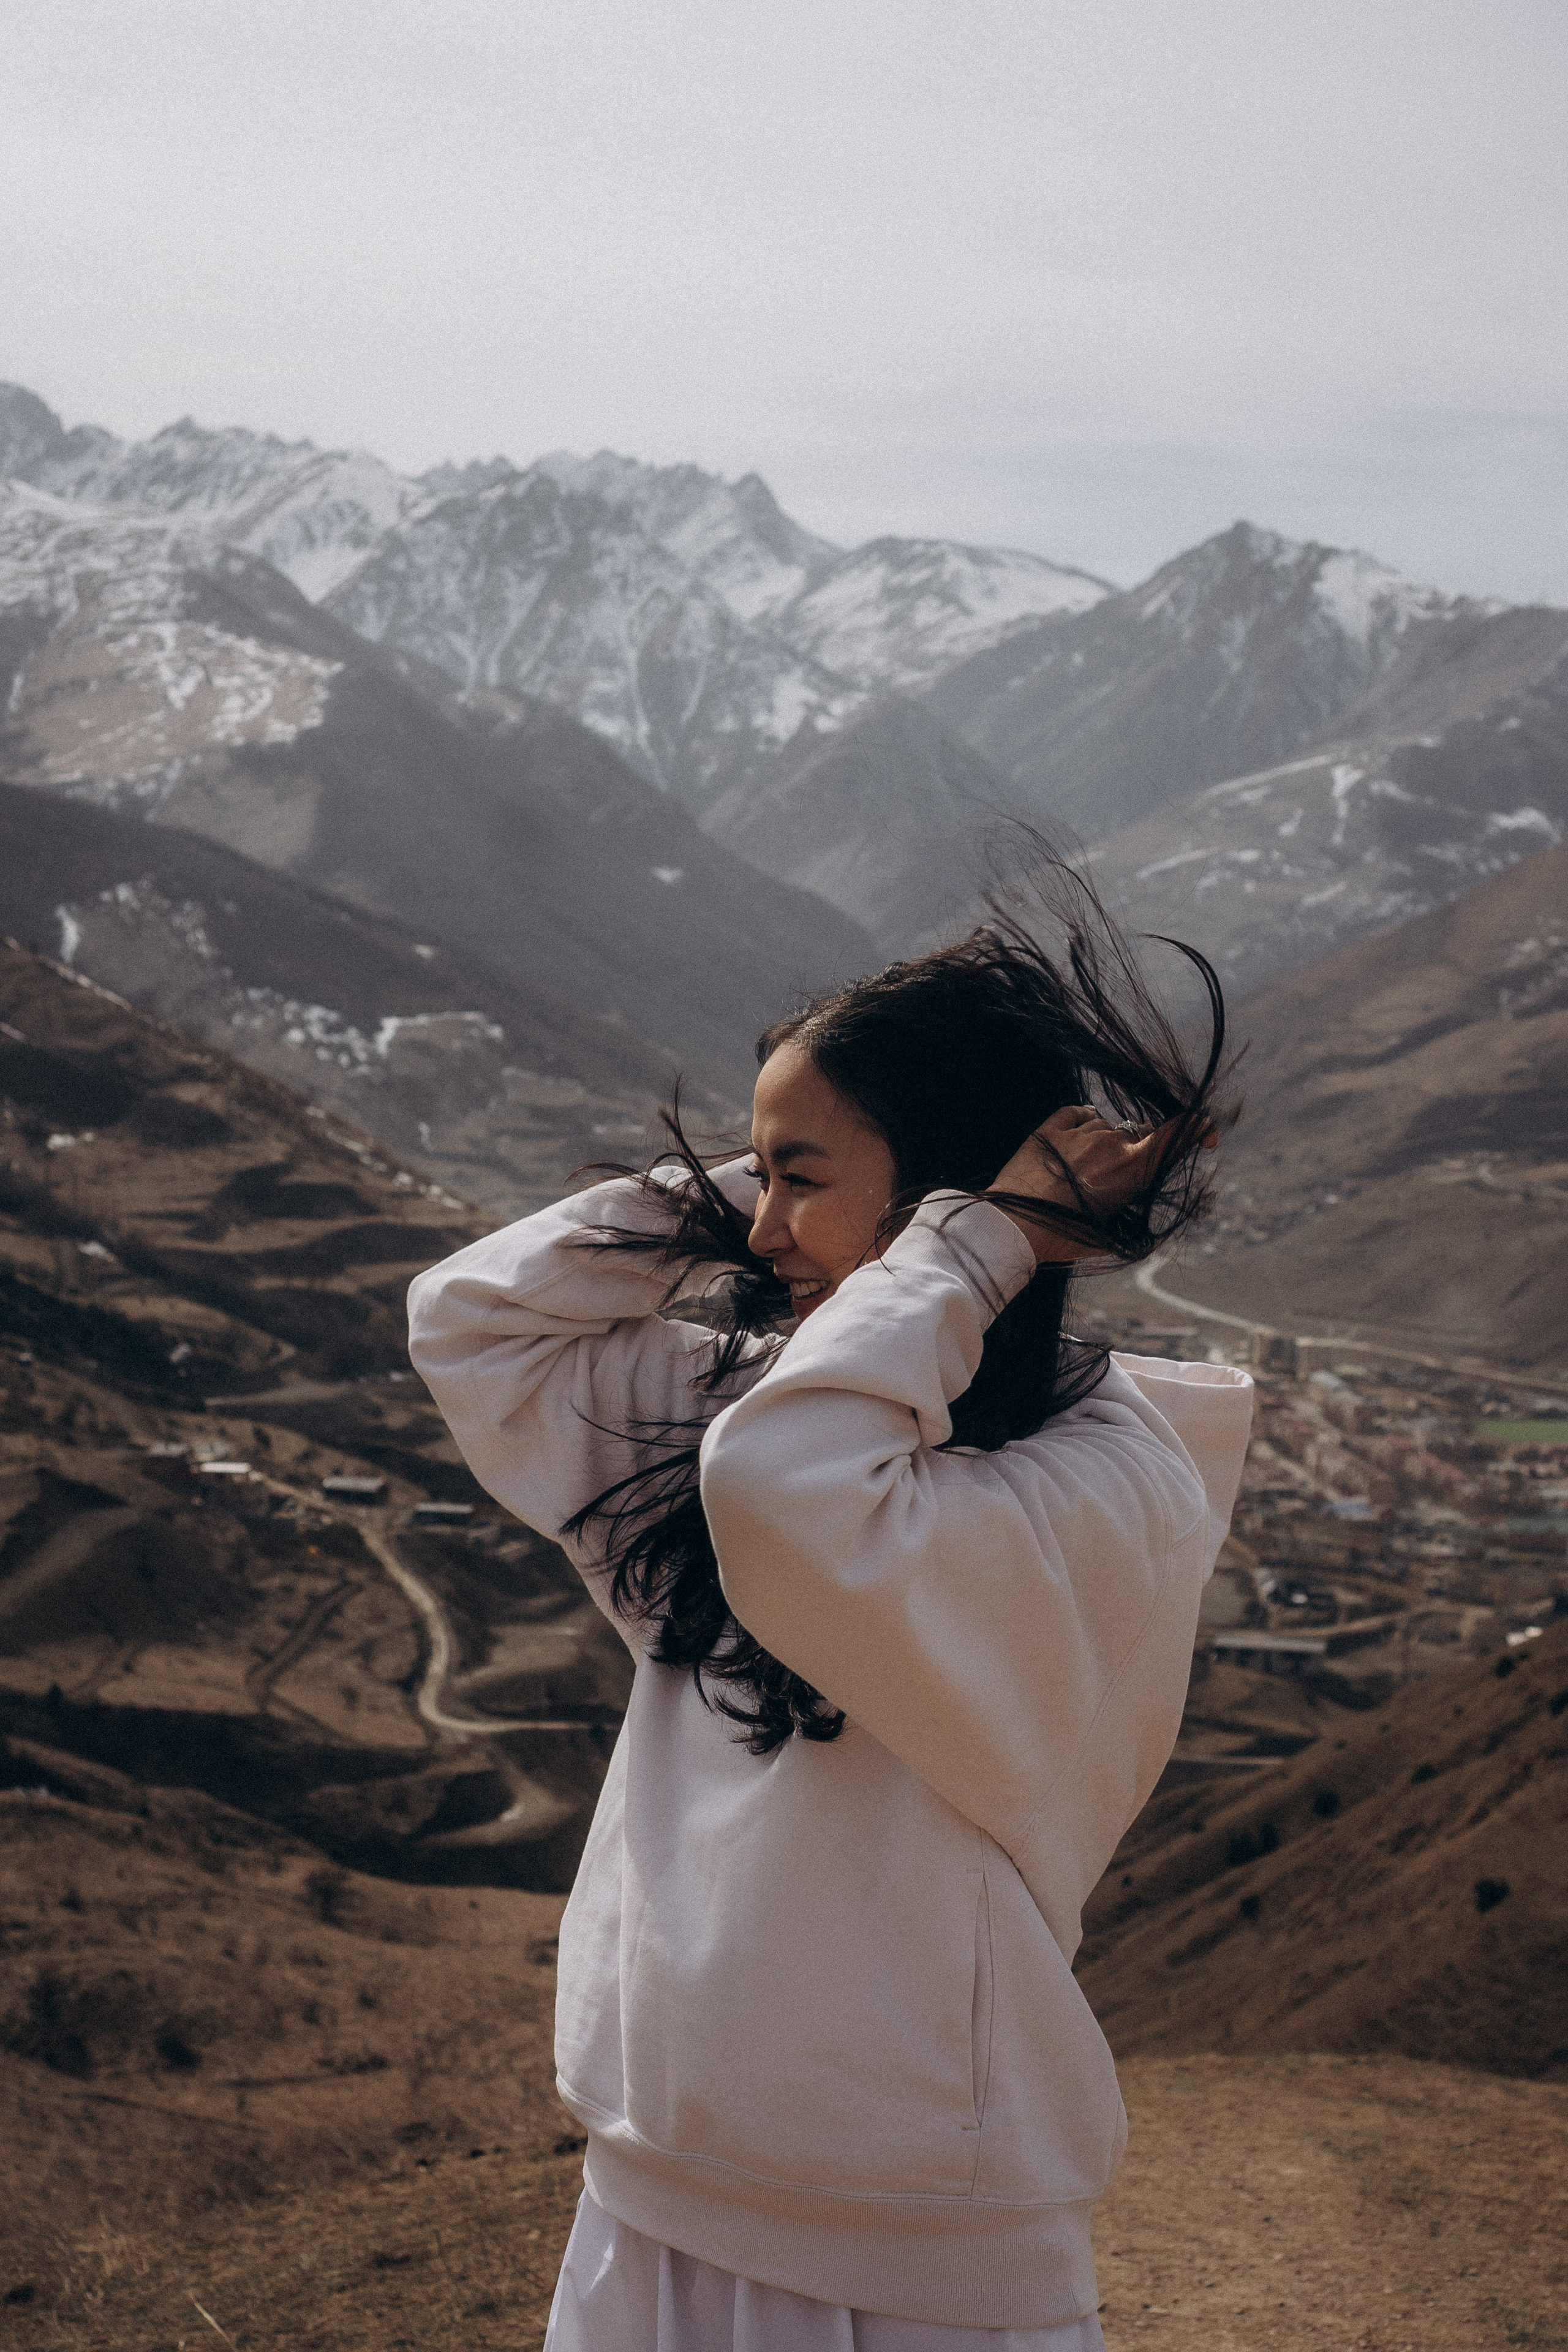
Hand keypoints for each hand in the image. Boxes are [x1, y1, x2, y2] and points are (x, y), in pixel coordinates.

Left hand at [990, 1105, 1203, 1264]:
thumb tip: (1138, 1193)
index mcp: (1133, 1169)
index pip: (1177, 1133)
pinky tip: (1070, 1144)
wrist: (1011, 1226)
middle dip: (1136, 1150)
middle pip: (1140, 1133)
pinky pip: (1076, 1114)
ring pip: (1106, 1128)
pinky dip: (1080, 1124)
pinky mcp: (1051, 1127)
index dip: (1198, 1127)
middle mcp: (1111, 1144)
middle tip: (1114, 1178)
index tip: (1205, 1133)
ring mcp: (1080, 1133)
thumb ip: (1133, 1206)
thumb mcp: (1110, 1232)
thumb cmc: (1063, 1237)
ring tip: (1079, 1175)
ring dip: (1102, 1144)